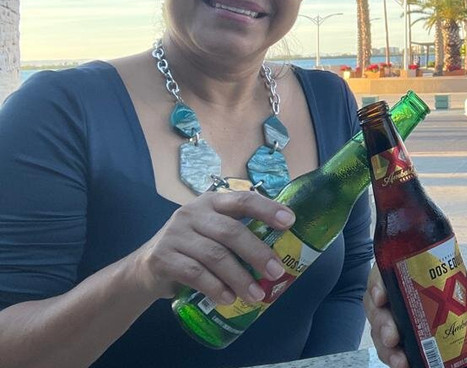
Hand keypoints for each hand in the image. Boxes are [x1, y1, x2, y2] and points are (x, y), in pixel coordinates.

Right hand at [125, 190, 294, 306]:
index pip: (243, 200)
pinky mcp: (162, 257)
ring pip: (215, 255)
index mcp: (211, 202)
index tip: (290, 221)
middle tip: (277, 272)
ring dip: (239, 277)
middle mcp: (192, 213)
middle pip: (231, 231)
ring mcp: (175, 234)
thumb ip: (237, 234)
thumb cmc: (190, 249)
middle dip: (258, 253)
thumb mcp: (211, 233)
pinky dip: (215, 288)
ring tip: (256, 295)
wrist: (143, 271)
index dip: (267, 209)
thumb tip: (280, 253)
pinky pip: (194, 273)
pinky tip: (228, 299)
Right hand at [365, 267, 466, 367]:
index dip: (377, 283)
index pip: (386, 273)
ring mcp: (403, 323)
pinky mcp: (408, 345)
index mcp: (414, 275)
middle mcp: (403, 299)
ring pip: (381, 332)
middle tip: (392, 335)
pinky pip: (393, 352)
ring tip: (399, 359)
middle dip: (380, 322)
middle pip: (378, 307)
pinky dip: (394, 360)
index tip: (381, 296)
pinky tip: (403, 365)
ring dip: (385, 347)